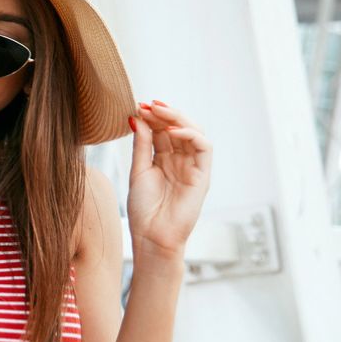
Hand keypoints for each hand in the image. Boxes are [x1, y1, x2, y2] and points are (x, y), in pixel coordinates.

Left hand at [127, 100, 212, 258]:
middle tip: (148, 104)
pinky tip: (172, 130)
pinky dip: (190, 134)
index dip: (152, 117)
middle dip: (164, 113)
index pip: (162, 131)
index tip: (137, 106)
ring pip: (193, 132)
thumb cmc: (143, 210)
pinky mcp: (203, 175)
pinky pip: (204, 148)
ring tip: (158, 111)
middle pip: (178, 128)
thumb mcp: (138, 171)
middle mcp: (180, 161)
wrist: (152, 237)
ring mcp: (193, 167)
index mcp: (163, 160)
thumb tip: (136, 117)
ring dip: (177, 118)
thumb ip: (141, 145)